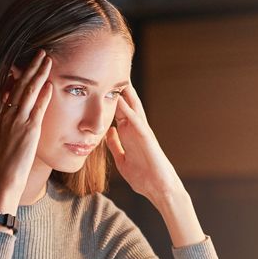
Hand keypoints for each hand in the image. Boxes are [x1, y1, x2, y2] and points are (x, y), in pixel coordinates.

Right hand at [0, 50, 52, 212]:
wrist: (3, 183)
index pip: (9, 94)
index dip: (18, 78)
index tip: (25, 66)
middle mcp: (8, 118)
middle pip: (20, 87)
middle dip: (31, 69)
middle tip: (40, 55)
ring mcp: (19, 122)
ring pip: (30, 92)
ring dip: (39, 74)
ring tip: (47, 60)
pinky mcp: (30, 130)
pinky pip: (39, 107)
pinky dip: (44, 93)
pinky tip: (50, 82)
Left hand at [105, 85, 204, 246]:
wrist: (159, 189)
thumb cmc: (143, 176)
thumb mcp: (122, 160)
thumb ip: (115, 146)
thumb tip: (108, 133)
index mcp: (129, 134)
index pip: (117, 111)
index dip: (107, 97)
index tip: (98, 83)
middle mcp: (135, 129)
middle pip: (125, 104)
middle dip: (118, 89)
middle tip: (109, 69)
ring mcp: (142, 132)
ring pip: (133, 108)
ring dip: (125, 93)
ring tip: (117, 75)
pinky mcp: (147, 139)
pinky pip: (137, 122)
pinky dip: (129, 111)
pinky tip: (121, 101)